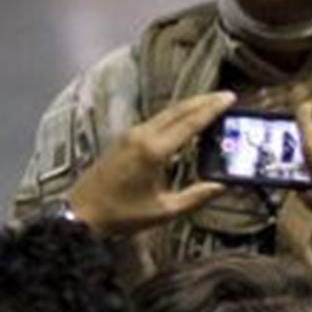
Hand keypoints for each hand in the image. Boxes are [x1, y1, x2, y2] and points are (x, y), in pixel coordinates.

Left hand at [67, 91, 232, 236]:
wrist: (82, 212)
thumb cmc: (121, 215)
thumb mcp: (163, 211)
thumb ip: (195, 197)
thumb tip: (220, 187)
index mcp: (153, 151)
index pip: (190, 122)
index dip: (212, 109)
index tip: (230, 98)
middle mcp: (141, 136)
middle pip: (178, 110)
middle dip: (203, 101)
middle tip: (225, 96)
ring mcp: (130, 135)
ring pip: (166, 113)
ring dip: (189, 107)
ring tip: (209, 106)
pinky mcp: (124, 139)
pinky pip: (155, 122)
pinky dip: (174, 118)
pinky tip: (183, 124)